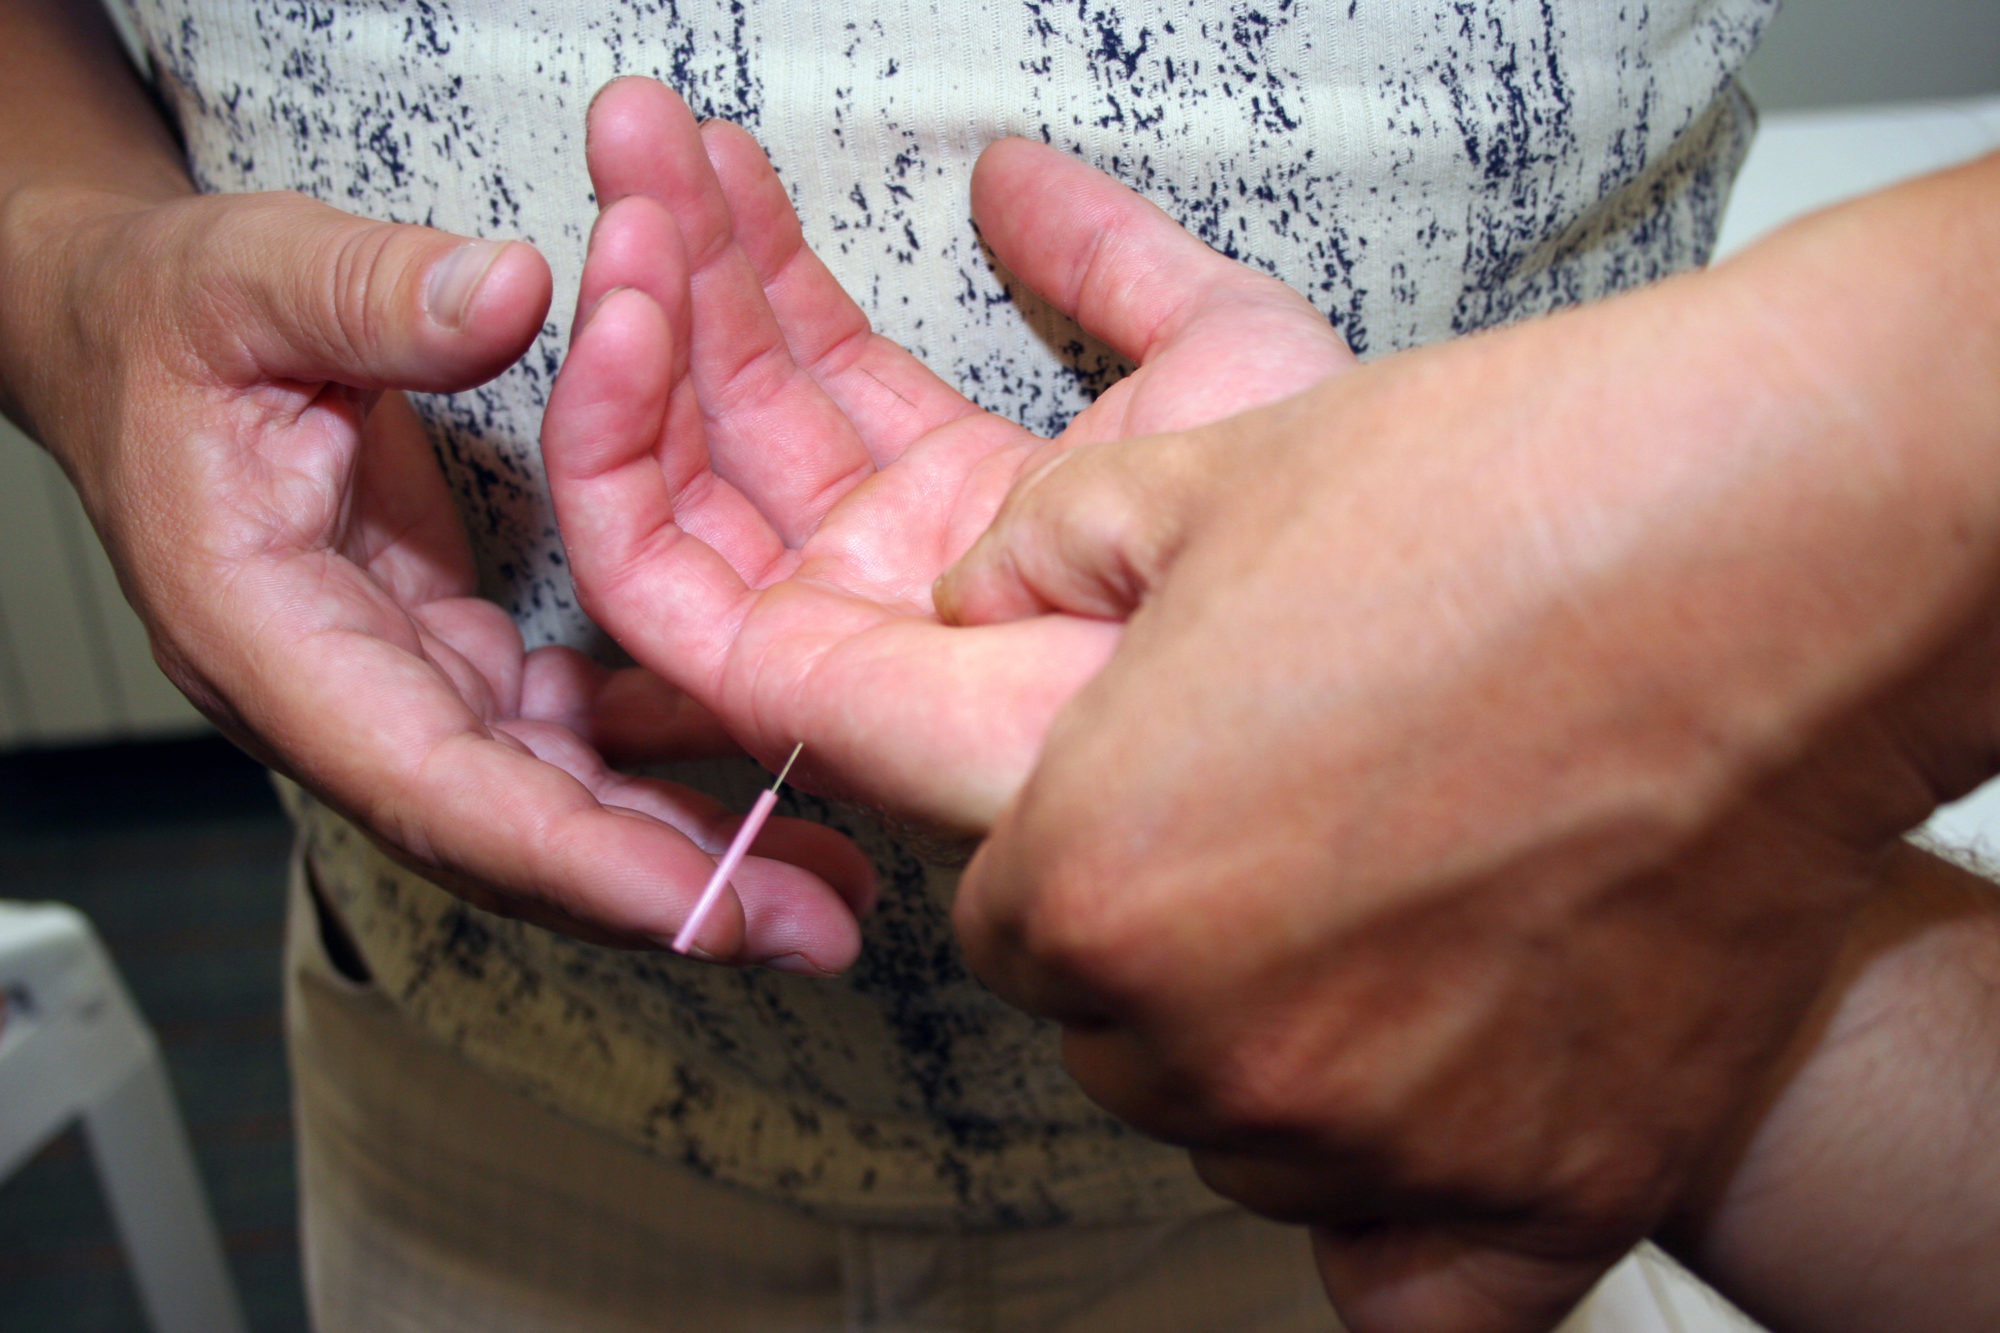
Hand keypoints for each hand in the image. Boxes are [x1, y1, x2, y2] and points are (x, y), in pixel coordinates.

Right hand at [0, 183, 874, 970]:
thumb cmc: (177, 324)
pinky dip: (654, 779)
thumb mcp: (252, 276)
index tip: (708, 909)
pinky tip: (759, 796)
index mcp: (267, 633)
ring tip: (824, 895)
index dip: (571, 855)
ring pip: (551, 807)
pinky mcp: (450, 667)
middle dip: (667, 896)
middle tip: (819, 934)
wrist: (139, 353)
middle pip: (512, 836)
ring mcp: (399, 692)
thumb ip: (367, 292)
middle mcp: (339, 698)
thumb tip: (511, 294)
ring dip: (683, 858)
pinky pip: (562, 748)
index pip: (432, 784)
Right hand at [540, 76, 1352, 836]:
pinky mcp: (772, 678)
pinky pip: (642, 560)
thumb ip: (1106, 253)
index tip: (722, 145)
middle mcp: (883, 558)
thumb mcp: (1211, 345)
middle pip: (736, 394)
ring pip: (674, 465)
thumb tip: (1010, 172)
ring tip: (627, 193)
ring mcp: (823, 617)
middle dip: (682, 254)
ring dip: (634, 322)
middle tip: (639, 125)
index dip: (766, 251)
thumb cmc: (1282, 552)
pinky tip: (624, 314)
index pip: (823, 361)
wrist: (1264, 670)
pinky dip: (609, 436)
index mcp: (972, 495)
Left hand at [940, 152, 1999, 1331]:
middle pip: (1120, 1040)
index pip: (1002, 926)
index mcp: (1101, 878)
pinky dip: (1412, 1214)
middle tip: (1298, 834)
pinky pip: (1410, 1283)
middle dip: (1172, 949)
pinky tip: (1437, 1107)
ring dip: (1287, 1052)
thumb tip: (972, 606)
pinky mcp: (1542, 1192)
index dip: (1079, 853)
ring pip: (1248, 1137)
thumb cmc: (1511, 510)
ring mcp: (1381, 1135)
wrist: (1774, 555)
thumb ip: (1035, 565)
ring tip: (1409, 902)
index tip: (1145, 809)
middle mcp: (1219, 1041)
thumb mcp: (1206, 486)